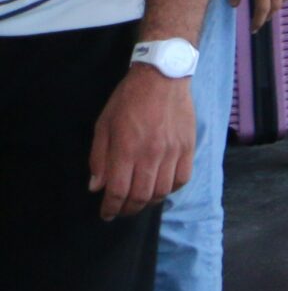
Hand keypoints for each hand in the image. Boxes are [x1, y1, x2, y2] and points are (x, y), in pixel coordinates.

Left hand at [90, 68, 193, 220]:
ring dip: (149, 201)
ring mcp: (173, 152)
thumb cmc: (128, 99)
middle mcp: (151, 154)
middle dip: (128, 209)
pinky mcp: (188, 147)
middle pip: (141, 196)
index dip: (110, 208)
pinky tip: (162, 186)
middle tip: (121, 210)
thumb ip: (99, 157)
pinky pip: (182, 178)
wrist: (163, 77)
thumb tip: (96, 187)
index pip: (118, 191)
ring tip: (141, 200)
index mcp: (126, 149)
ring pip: (162, 191)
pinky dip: (171, 189)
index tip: (106, 214)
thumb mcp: (104, 125)